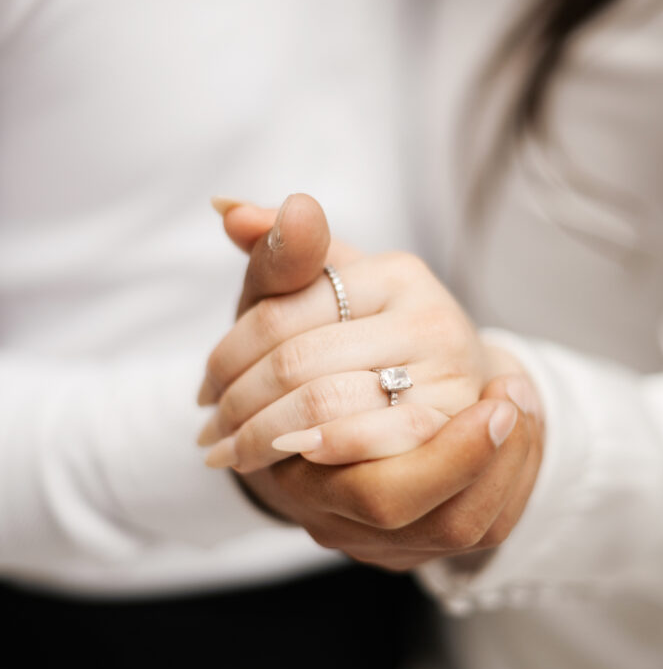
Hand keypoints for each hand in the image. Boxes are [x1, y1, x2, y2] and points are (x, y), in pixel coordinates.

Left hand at [197, 210, 496, 474]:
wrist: (449, 407)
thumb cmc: (370, 349)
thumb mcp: (322, 300)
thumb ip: (281, 257)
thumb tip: (225, 207)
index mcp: (396, 273)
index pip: (281, 314)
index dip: (228, 358)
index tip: (204, 393)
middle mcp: (430, 318)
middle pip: (297, 362)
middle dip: (240, 404)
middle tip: (209, 435)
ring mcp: (449, 376)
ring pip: (323, 402)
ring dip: (263, 436)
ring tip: (230, 454)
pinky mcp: (452, 432)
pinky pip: (369, 441)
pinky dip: (320, 450)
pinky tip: (286, 462)